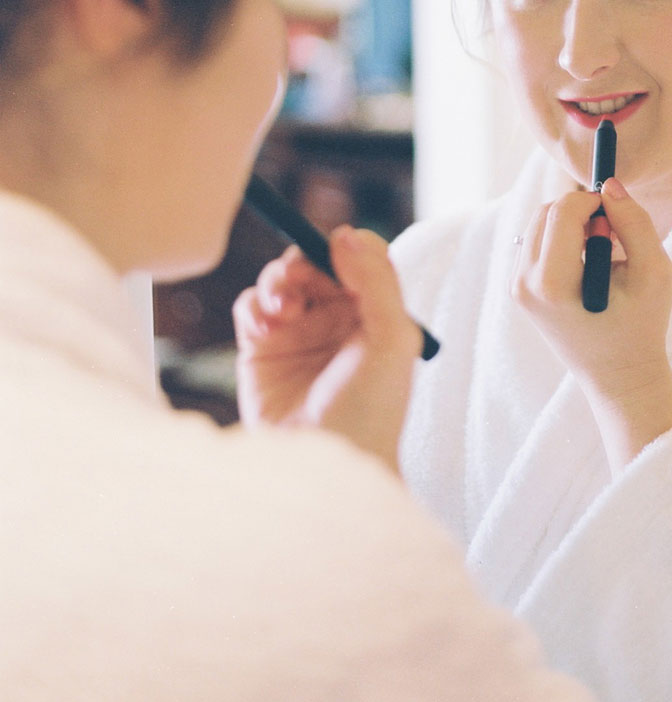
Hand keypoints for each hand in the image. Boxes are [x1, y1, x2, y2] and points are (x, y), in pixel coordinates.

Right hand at [233, 227, 420, 471]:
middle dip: (303, 262)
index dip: (346, 248)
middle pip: (313, 261)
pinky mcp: (260, 350)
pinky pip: (249, 307)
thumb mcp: (392, 340)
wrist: (326, 466)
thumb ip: (377, 280)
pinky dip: (253, 306)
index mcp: (375, 312)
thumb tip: (345, 235)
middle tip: (299, 283)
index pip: (360, 257)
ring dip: (276, 281)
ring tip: (282, 309)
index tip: (335, 256)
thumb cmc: (371, 411)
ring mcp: (297, 333)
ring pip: (279, 279)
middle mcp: (336, 319)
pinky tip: (264, 327)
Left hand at [513, 178, 671, 470]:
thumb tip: (610, 183)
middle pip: (547, 211)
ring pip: (539, 223)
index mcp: (552, 283)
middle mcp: (524, 284)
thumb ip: (634, 222)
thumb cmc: (641, 326)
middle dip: (581, 212)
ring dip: (571, 226)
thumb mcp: (654, 272)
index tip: (618, 216)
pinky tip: (586, 268)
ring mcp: (517, 288)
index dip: (594, 201)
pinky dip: (561, 242)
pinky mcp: (519, 290)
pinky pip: (536, 242)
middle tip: (613, 239)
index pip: (563, 210)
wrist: (619, 377)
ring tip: (602, 256)